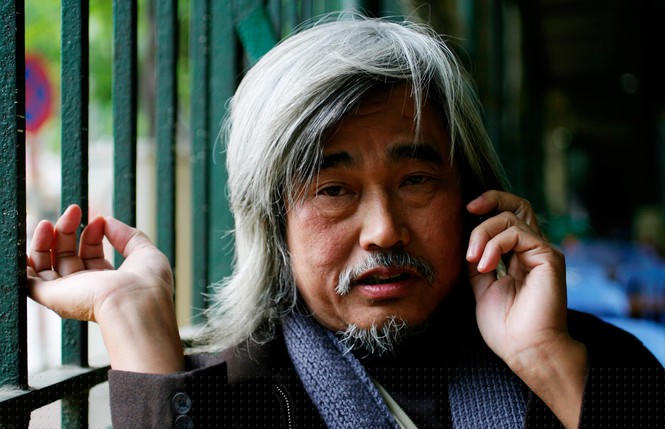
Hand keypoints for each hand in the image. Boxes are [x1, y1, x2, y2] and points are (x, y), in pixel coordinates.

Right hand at [27, 205, 182, 372]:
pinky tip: (34, 240)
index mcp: (109, 283)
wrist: (136, 305)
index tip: (99, 219)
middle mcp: (87, 289)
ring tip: (49, 221)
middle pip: (68, 256)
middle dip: (68, 230)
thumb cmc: (147, 284)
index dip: (93, 234)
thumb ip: (128, 236)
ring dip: (45, 240)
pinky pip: (29, 282)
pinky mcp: (53, 297)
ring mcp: (69, 293)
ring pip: (46, 265)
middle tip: (74, 210)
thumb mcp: (145, 253)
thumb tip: (107, 220)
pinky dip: (25, 264)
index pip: (92, 254)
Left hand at [466, 191, 585, 428]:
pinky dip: (495, 244)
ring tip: (475, 260)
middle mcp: (533, 250)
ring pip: (511, 217)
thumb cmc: (505, 326)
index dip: (489, 206)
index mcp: (519, 256)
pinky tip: (486, 265)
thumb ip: (477, 261)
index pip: (508, 217)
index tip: (467, 210)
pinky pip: (518, 233)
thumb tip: (468, 241)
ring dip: (484, 233)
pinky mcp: (548, 257)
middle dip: (491, 199)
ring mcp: (542, 252)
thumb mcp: (481, 287)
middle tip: (469, 208)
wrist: (525, 350)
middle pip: (518, 205)